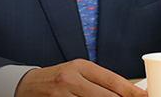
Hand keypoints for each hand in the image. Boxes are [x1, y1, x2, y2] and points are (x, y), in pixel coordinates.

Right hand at [14, 59, 146, 96]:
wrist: (28, 86)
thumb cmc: (58, 79)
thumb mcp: (78, 73)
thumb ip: (99, 81)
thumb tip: (126, 92)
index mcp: (81, 66)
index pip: (113, 80)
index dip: (131, 91)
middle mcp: (71, 78)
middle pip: (106, 96)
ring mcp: (62, 94)